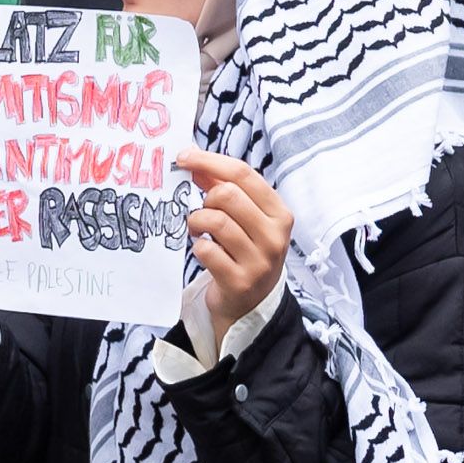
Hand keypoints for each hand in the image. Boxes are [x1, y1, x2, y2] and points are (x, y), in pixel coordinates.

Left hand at [179, 145, 289, 328]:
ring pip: (215, 221)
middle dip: (205, 198)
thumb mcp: (245, 219)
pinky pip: (207, 251)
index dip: (209, 161)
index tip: (184, 158)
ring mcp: (259, 261)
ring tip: (197, 230)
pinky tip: (203, 250)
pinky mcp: (239, 281)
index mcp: (280, 213)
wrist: (251, 304)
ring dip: (197, 222)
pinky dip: (198, 247)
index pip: (244, 174)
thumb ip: (225, 189)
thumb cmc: (246, 252)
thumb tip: (195, 163)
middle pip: (228, 195)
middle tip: (201, 210)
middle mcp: (275, 236)